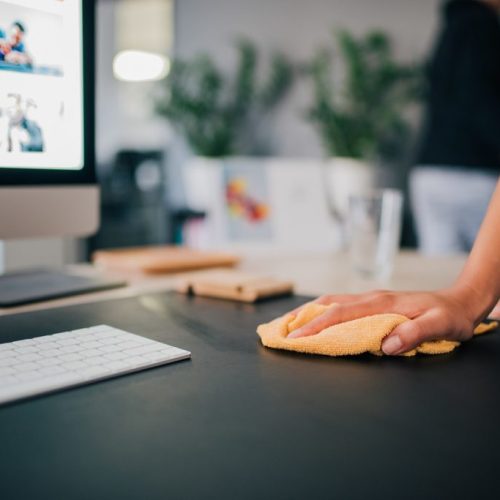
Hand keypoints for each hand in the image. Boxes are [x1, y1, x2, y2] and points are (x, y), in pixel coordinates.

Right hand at [287, 287, 484, 354]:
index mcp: (382, 303)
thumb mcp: (440, 326)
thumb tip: (385, 345)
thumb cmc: (449, 316)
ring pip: (331, 302)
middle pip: (327, 304)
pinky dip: (321, 311)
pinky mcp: (372, 303)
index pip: (339, 314)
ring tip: (288, 323)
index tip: (294, 338)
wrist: (460, 301)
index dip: (314, 327)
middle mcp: (371, 298)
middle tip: (278, 329)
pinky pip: (340, 305)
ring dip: (307, 312)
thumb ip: (414, 333)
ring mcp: (371, 299)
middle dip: (300, 316)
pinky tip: (315, 318)